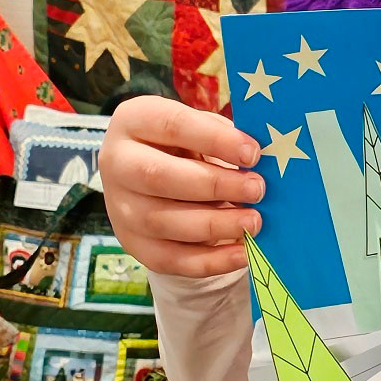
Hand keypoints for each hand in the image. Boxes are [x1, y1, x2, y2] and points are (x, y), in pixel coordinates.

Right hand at [100, 96, 264, 277]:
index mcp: (134, 120)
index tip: (253, 154)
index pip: (173, 125)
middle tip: (257, 189)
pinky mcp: (132, 243)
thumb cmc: (186, 143)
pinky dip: (209, 261)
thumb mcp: (200, 127)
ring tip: (253, 222)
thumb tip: (264, 160)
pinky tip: (242, 253)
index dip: (215, 140)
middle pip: (159, 176)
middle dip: (215, 185)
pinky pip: (168, 259)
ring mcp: (119, 207)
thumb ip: (225, 138)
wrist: (149, 174)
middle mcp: (116, 162)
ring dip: (215, 225)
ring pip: (163, 222)